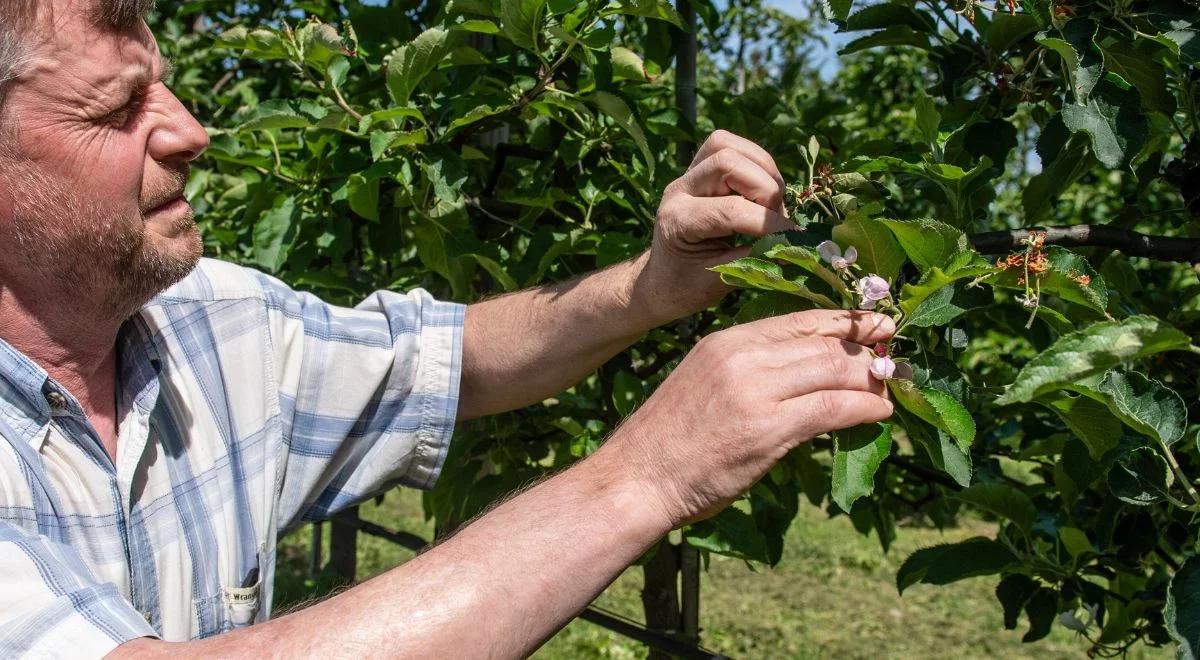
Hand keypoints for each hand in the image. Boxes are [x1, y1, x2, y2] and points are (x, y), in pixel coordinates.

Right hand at [599, 309, 895, 526]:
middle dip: (867, 347)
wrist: (636, 478)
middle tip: (895, 356)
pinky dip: (864, 408)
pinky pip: (832, 409)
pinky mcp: (767, 429)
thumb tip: (803, 375)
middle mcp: (742, 356)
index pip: (800, 320)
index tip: (876, 325)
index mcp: (727, 342)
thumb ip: (751, 372)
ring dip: (872, 377)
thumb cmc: (669, 441)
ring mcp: (755, 390)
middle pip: (823, 341)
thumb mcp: (706, 384)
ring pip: (834, 369)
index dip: (845, 322)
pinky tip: (880, 413)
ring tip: (892, 385)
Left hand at [631, 130, 793, 323]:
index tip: (793, 237)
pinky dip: (756, 164)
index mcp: (677, 222)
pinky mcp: (697, 168)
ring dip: (762, 171)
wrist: (660, 279)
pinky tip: (764, 191)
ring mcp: (686, 175)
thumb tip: (794, 244)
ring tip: (771, 204)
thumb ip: (754, 259)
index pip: (731, 210)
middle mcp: (678, 190)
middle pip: (727, 163)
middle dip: (765, 190)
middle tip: (776, 221)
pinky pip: (730, 146)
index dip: (769, 222)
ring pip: (728, 146)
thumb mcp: (719, 282)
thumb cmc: (686, 287)